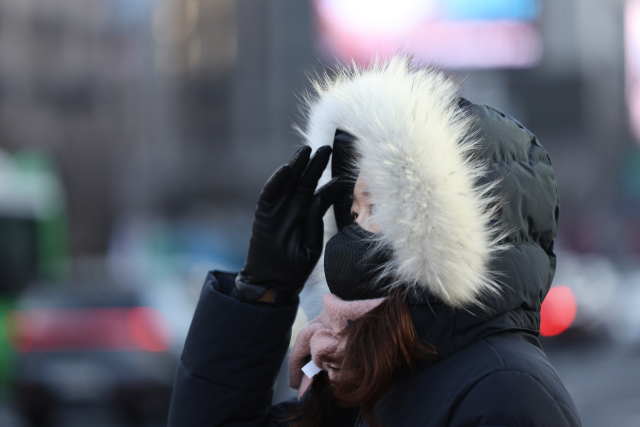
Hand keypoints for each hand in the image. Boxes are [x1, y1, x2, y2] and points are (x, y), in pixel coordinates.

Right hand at [236, 145, 340, 303]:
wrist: (271, 282)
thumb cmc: (293, 268)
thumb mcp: (311, 246)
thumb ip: (315, 222)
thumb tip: (319, 199)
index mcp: (306, 216)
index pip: (320, 194)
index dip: (331, 183)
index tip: (345, 171)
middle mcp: (291, 209)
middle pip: (305, 182)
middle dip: (315, 165)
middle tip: (326, 147)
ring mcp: (276, 210)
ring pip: (287, 182)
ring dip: (296, 166)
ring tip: (306, 150)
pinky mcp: (263, 214)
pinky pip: (269, 193)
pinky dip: (276, 181)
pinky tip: (287, 168)